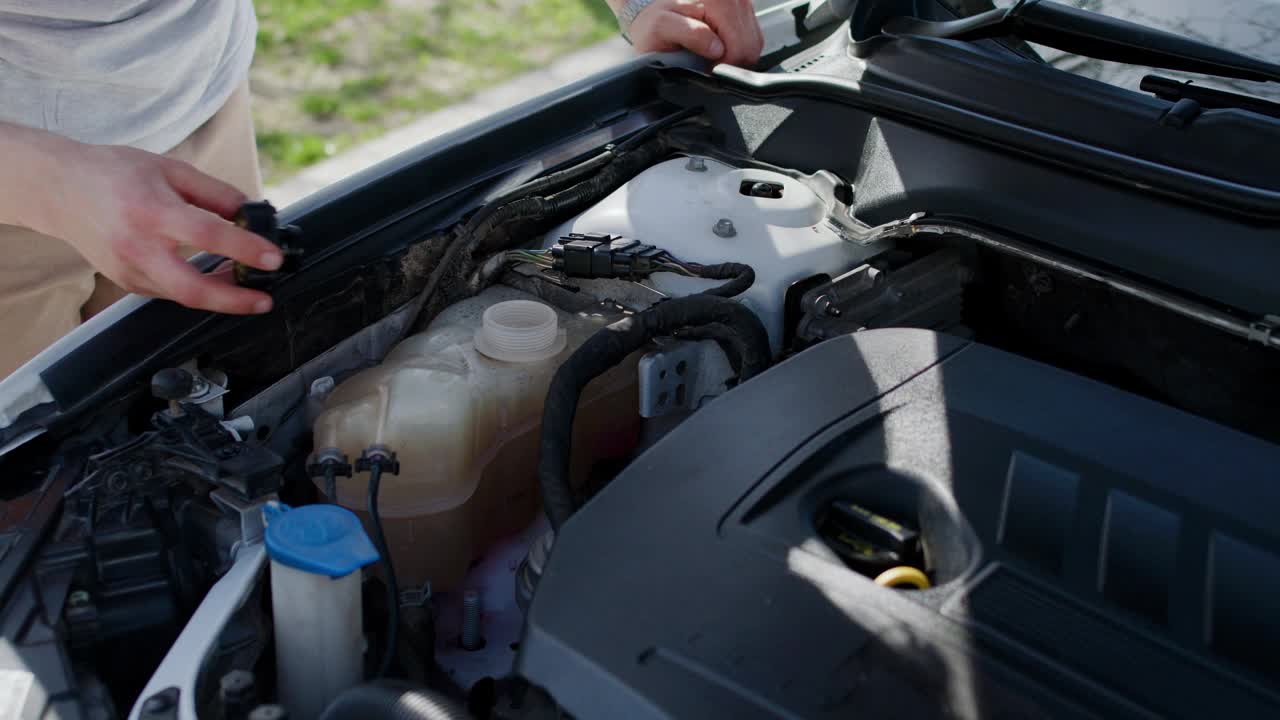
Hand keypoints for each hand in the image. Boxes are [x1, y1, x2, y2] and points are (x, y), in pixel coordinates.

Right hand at [12, 130, 280, 314]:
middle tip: (265, 299)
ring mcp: (128, 270)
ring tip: (249, 283)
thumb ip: (215, 193)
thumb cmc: (116, 173)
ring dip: (221, 295)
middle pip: (190, 288)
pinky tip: (218, 278)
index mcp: (151, 211)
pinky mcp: (126, 282)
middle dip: (234, 300)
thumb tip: (253, 214)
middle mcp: (136, 246)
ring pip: (183, 295)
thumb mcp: (170, 169)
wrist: (58, 189)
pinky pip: (170, 292)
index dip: (245, 249)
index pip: (207, 234)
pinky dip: (198, 289)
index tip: (273, 258)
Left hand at [619, 0, 763, 66]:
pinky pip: (752, 36)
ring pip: (754, 42)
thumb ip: (691, 35)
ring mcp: (740, 3)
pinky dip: (739, 48)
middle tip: (710, 66)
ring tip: (713, 58)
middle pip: (750, 44)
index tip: (709, 71)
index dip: (725, 65)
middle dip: (732, 61)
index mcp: (716, 0)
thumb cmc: (655, 21)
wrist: (652, 11)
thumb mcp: (662, 27)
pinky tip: (721, 49)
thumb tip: (717, 48)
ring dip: (736, 56)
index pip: (739, 45)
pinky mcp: (743, 10)